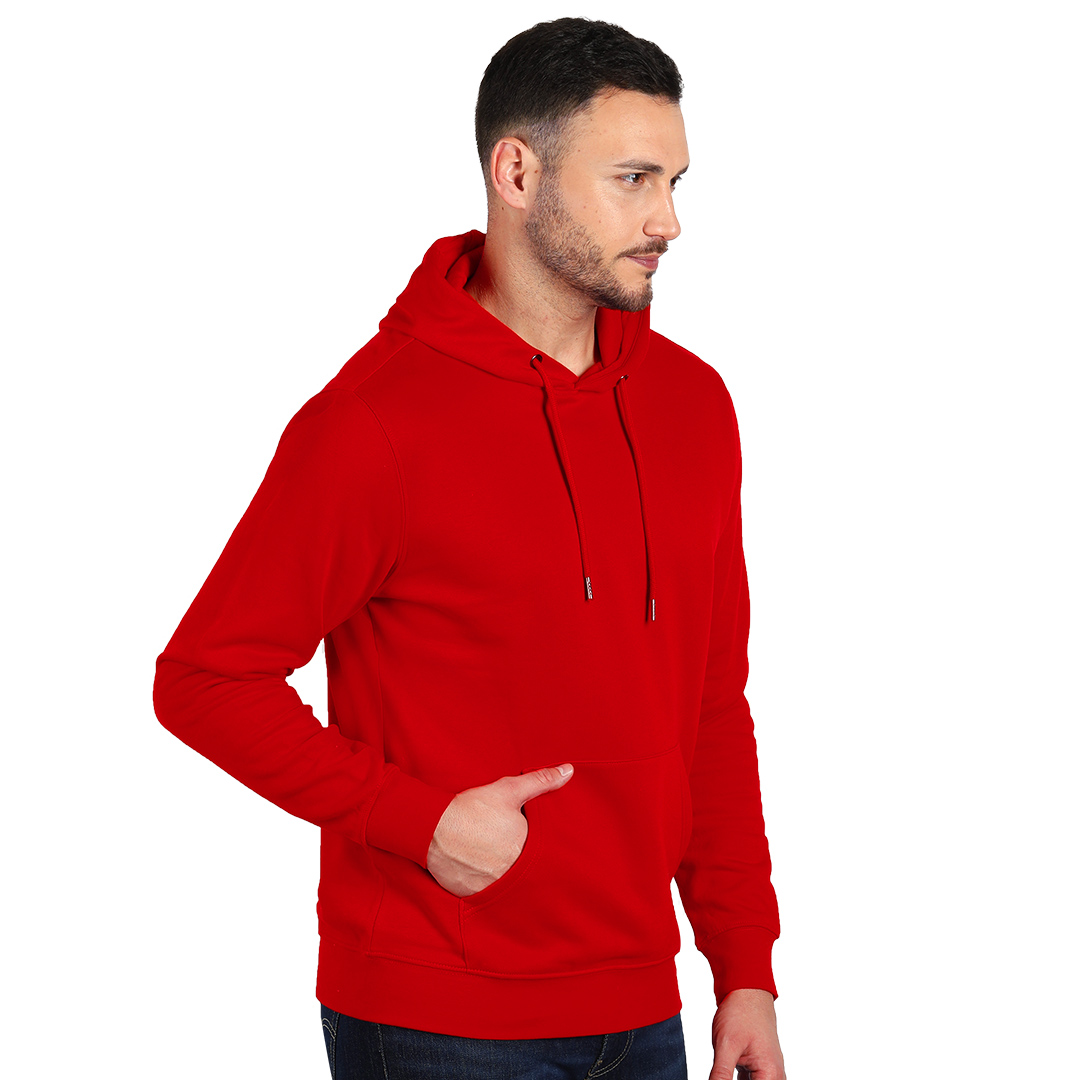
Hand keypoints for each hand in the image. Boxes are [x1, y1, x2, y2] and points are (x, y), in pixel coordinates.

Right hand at [426, 763, 573, 896]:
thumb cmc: (473, 808)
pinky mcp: (470, 895)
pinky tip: (473, 869)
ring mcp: (491, 887)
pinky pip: (481, 892)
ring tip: (486, 858)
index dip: (527, 843)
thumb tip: (568, 770)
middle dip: (513, 859)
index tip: (515, 837)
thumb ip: (541, 781)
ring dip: (497, 873)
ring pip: (501, 882)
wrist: (432, 827)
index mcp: (526, 849)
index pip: (535, 851)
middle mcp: (512, 873)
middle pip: (519, 868)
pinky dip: (479, 883)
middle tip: (497, 847)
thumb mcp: (509, 789)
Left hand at [709, 988, 784, 1079]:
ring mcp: (767, 1072)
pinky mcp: (758, 1068)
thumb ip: (721, 1075)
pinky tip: (722, 1076)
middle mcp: (774, 1077)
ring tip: (720, 1074)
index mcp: (771, 1075)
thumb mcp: (726, 1045)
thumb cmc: (741, 1012)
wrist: (747, 989)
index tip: (719, 1079)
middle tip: (719, 1075)